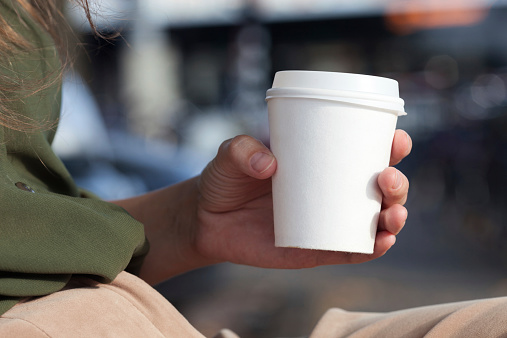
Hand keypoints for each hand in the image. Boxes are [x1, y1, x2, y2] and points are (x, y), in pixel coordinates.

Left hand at [194, 130, 410, 268]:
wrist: (207, 220)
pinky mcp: (317, 250)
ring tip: (392, 212)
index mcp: (319, 162)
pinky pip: (353, 251)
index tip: (397, 139)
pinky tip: (383, 241)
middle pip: (379, 188)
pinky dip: (373, 248)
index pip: (363, 151)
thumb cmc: (225, 180)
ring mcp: (327, 222)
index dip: (389, 145)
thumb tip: (270, 165)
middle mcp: (331, 191)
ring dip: (394, 215)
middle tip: (386, 177)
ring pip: (374, 220)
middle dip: (396, 183)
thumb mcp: (230, 154)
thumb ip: (243, 150)